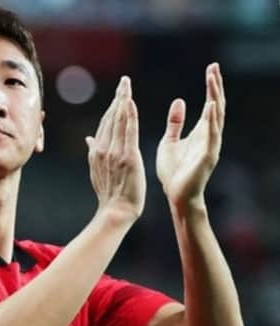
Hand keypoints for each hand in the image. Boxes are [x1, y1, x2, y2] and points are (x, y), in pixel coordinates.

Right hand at [85, 76, 145, 220]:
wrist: (116, 211)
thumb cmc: (110, 195)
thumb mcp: (97, 172)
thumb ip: (93, 152)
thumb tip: (88, 138)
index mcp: (97, 151)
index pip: (105, 124)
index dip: (112, 107)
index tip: (118, 94)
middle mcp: (103, 149)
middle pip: (111, 118)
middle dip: (117, 98)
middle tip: (124, 82)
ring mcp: (115, 152)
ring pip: (118, 121)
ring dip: (123, 101)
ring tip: (127, 85)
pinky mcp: (128, 157)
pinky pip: (128, 132)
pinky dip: (129, 115)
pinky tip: (130, 102)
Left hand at [156, 63, 224, 209]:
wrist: (175, 195)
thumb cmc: (173, 171)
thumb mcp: (170, 141)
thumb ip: (175, 123)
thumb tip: (179, 101)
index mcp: (200, 132)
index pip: (210, 104)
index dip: (211, 86)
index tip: (211, 67)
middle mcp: (209, 136)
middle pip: (217, 106)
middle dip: (216, 86)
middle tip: (214, 67)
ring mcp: (210, 146)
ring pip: (216, 118)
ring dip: (215, 97)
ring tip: (213, 79)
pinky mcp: (206, 156)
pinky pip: (211, 136)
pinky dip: (213, 120)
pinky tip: (211, 106)